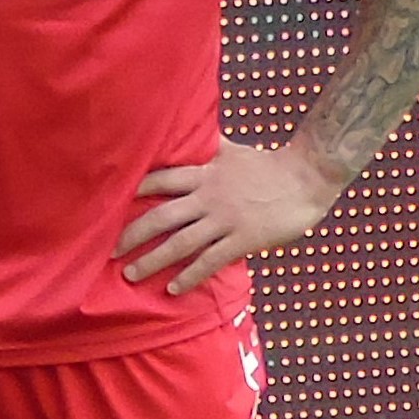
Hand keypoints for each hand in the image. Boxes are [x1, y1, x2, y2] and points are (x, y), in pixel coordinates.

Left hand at [121, 138, 340, 293]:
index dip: (134, 192)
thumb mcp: (232, 151)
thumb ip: (207, 149)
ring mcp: (225, 219)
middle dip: (132, 235)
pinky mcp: (243, 239)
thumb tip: (189, 130)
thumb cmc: (269, 164)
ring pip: (180, 243)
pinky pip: (210, 261)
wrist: (308, 176)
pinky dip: (189, 276)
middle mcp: (209, 196)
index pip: (160, 180)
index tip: (109, 205)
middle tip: (110, 251)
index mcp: (205, 173)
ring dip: (152, 261)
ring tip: (131, 275)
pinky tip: (172, 289)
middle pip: (161, 216)